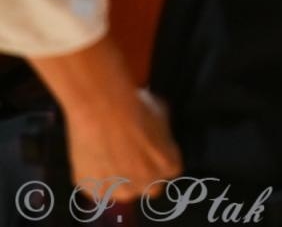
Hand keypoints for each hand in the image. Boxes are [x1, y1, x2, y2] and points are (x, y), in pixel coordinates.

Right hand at [62, 89, 181, 204]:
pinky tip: (94, 156)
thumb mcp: (164, 117)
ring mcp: (120, 190)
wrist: (103, 109)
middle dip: (140, 175)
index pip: (168, 170)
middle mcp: (148, 184)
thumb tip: (158, 136)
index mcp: (170, 167)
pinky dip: (94, 176)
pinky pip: (95, 187)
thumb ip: (164, 137)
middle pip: (148, 186)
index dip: (156, 159)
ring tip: (109, 155)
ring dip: (117, 180)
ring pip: (121, 191)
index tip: (146, 149)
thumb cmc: (136, 107)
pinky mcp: (93, 189)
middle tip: (129, 156)